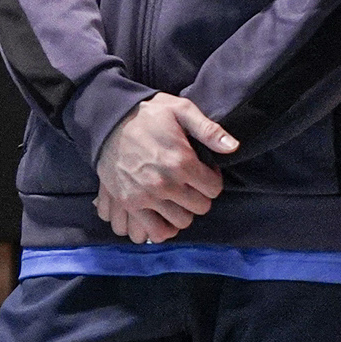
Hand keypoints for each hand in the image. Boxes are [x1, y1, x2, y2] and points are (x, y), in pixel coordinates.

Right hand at [95, 94, 238, 244]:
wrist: (107, 121)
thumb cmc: (146, 115)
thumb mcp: (180, 110)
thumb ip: (209, 130)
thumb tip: (233, 147)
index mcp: (182, 161)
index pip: (214, 188)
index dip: (211, 178)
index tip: (201, 170)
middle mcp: (166, 183)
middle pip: (200, 207)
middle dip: (199, 195)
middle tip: (188, 183)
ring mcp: (147, 196)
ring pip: (181, 221)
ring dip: (183, 211)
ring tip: (175, 197)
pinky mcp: (130, 203)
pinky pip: (156, 231)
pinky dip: (164, 228)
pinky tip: (163, 214)